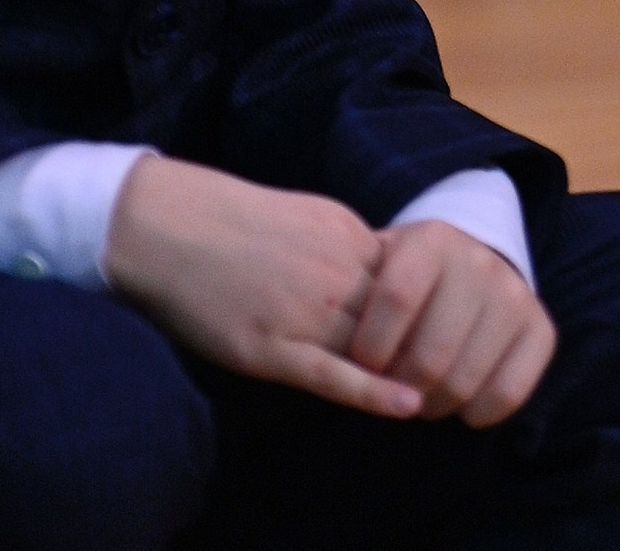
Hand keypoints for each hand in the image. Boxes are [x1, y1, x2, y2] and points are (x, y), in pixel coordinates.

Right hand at [104, 154, 421, 417]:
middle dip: (424, 341)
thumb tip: (383, 268)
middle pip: (400, 316)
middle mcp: (336, 270)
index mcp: (348, 234)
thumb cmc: (234, 219)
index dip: (429, 306)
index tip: (447, 326)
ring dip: (400, 368)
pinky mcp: (269, 348)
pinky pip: (332, 375)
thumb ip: (349, 244)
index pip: (411, 279)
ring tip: (431, 393)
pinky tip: (406, 405)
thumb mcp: (310, 214)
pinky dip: (372, 391)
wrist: (171, 226)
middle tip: (449, 369)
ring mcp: (304, 311)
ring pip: (372, 347)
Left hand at [351, 218, 557, 426]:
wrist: (469, 262)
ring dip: (434, 406)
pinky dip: (478, 413)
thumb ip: (353, 300)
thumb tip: (336, 353)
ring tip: (422, 396)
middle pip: (430, 356)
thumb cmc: (404, 278)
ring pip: (464, 381)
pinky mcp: (541, 329)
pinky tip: (462, 404)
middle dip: (401, 390)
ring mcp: (514, 294)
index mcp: (432, 240)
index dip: (370, 347)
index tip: (358, 365)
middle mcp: (479, 261)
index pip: (395, 298)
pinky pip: (507, 393)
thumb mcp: (375, 269)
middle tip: (393, 390)